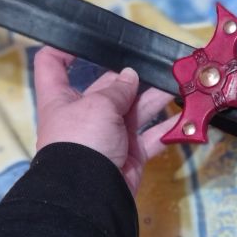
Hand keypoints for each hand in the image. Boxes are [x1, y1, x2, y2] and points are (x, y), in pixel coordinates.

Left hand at [33, 47, 175, 194]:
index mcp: (61, 99)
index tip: (88, 40)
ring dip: (155, 97)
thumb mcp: (97, 106)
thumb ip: (117, 88)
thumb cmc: (82, 142)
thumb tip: (130, 76)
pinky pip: (150, 137)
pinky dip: (167, 128)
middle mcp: (83, 115)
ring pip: (133, 110)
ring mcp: (107, 136)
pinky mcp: (128, 155)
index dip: (64, 49)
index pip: (52, 65)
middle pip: (106, 87)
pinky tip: (185, 115)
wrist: (91, 196)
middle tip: (157, 64)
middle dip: (130, 76)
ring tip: (178, 81)